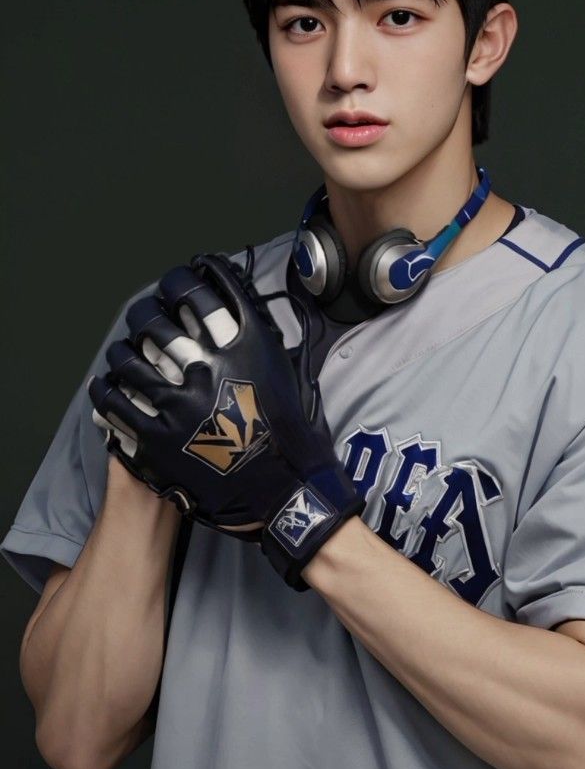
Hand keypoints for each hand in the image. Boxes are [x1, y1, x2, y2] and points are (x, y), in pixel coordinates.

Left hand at [87, 250, 365, 590]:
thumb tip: (249, 309)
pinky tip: (106, 385)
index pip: (208, 290)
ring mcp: (178, 405)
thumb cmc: (295, 437)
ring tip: (123, 348)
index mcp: (244, 346)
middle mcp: (208, 368)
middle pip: (159, 320)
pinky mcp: (157, 441)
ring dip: (123, 349)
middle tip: (147, 310)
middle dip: (149, 309)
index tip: (187, 273)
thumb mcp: (290, 373)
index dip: (192, 275)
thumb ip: (265, 338)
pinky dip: (106, 391)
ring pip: (129, 360)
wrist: (287, 494)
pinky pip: (115, 406)